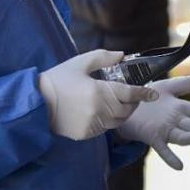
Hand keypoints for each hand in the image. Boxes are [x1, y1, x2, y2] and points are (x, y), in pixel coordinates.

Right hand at [38, 50, 157, 140]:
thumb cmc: (58, 80)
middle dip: (134, 103)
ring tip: (120, 104)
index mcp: (99, 91)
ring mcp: (92, 124)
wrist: (36, 103)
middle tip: (134, 97)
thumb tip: (122, 55)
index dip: (144, 93)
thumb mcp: (80, 63)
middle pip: (127, 110)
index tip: (154, 93)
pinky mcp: (85, 134)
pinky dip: (108, 121)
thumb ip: (103, 57)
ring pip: (118, 121)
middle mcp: (99, 110)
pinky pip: (105, 129)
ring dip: (123, 113)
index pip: (130, 93)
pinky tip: (102, 112)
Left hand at [118, 75, 189, 169]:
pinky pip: (163, 150)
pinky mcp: (153, 138)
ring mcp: (165, 131)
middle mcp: (175, 121)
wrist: (126, 104)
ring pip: (181, 136)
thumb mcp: (169, 87)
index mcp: (181, 108)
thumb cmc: (149, 96)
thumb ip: (187, 84)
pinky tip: (179, 166)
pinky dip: (170, 158)